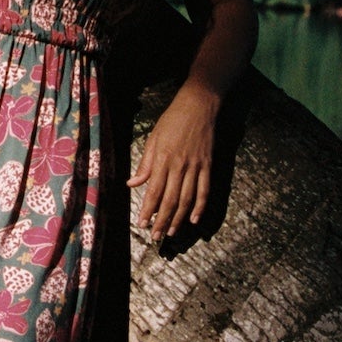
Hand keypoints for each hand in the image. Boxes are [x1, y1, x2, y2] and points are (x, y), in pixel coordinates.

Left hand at [128, 82, 218, 240]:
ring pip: (187, 199)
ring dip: (178, 218)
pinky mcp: (208, 165)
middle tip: (156, 236)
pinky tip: (194, 219)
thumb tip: (133, 183)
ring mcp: (196, 167)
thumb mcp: (153, 138)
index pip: (153, 191)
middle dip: (161, 220)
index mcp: (162, 159)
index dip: (147, 210)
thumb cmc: (172, 120)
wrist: (199, 105)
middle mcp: (179, 166)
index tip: (142, 224)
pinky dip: (200, 206)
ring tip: (171, 232)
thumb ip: (145, 163)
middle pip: (170, 200)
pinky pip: (204, 190)